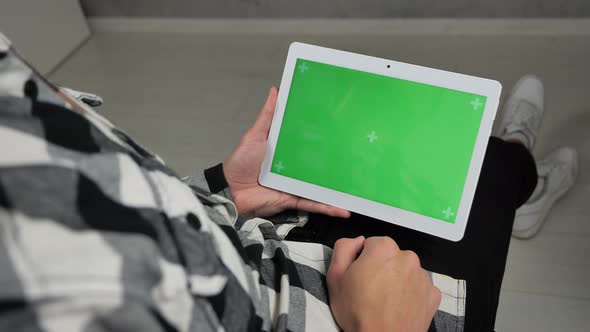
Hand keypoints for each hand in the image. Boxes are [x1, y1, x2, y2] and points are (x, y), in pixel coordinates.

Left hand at [223, 87, 349, 217]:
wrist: (230, 191)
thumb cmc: (240, 163)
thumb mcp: (255, 135)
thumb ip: (268, 116)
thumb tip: (275, 91)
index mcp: (286, 151)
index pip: (308, 143)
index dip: (323, 137)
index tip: (341, 129)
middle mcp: (294, 168)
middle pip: (318, 165)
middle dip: (337, 164)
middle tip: (359, 157)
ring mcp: (295, 185)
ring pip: (320, 186)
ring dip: (338, 189)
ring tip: (358, 187)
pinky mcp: (293, 200)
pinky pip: (313, 203)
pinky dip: (327, 207)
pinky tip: (343, 209)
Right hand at [327, 236, 440, 331]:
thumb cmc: (358, 312)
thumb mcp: (335, 277)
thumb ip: (344, 248)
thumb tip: (358, 241)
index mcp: (383, 249)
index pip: (372, 243)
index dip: (363, 259)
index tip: (360, 276)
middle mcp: (407, 257)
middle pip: (391, 256)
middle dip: (382, 268)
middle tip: (371, 290)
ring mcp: (422, 276)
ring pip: (406, 271)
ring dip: (397, 280)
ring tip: (385, 301)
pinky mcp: (432, 294)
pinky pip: (419, 287)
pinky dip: (411, 294)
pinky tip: (398, 306)